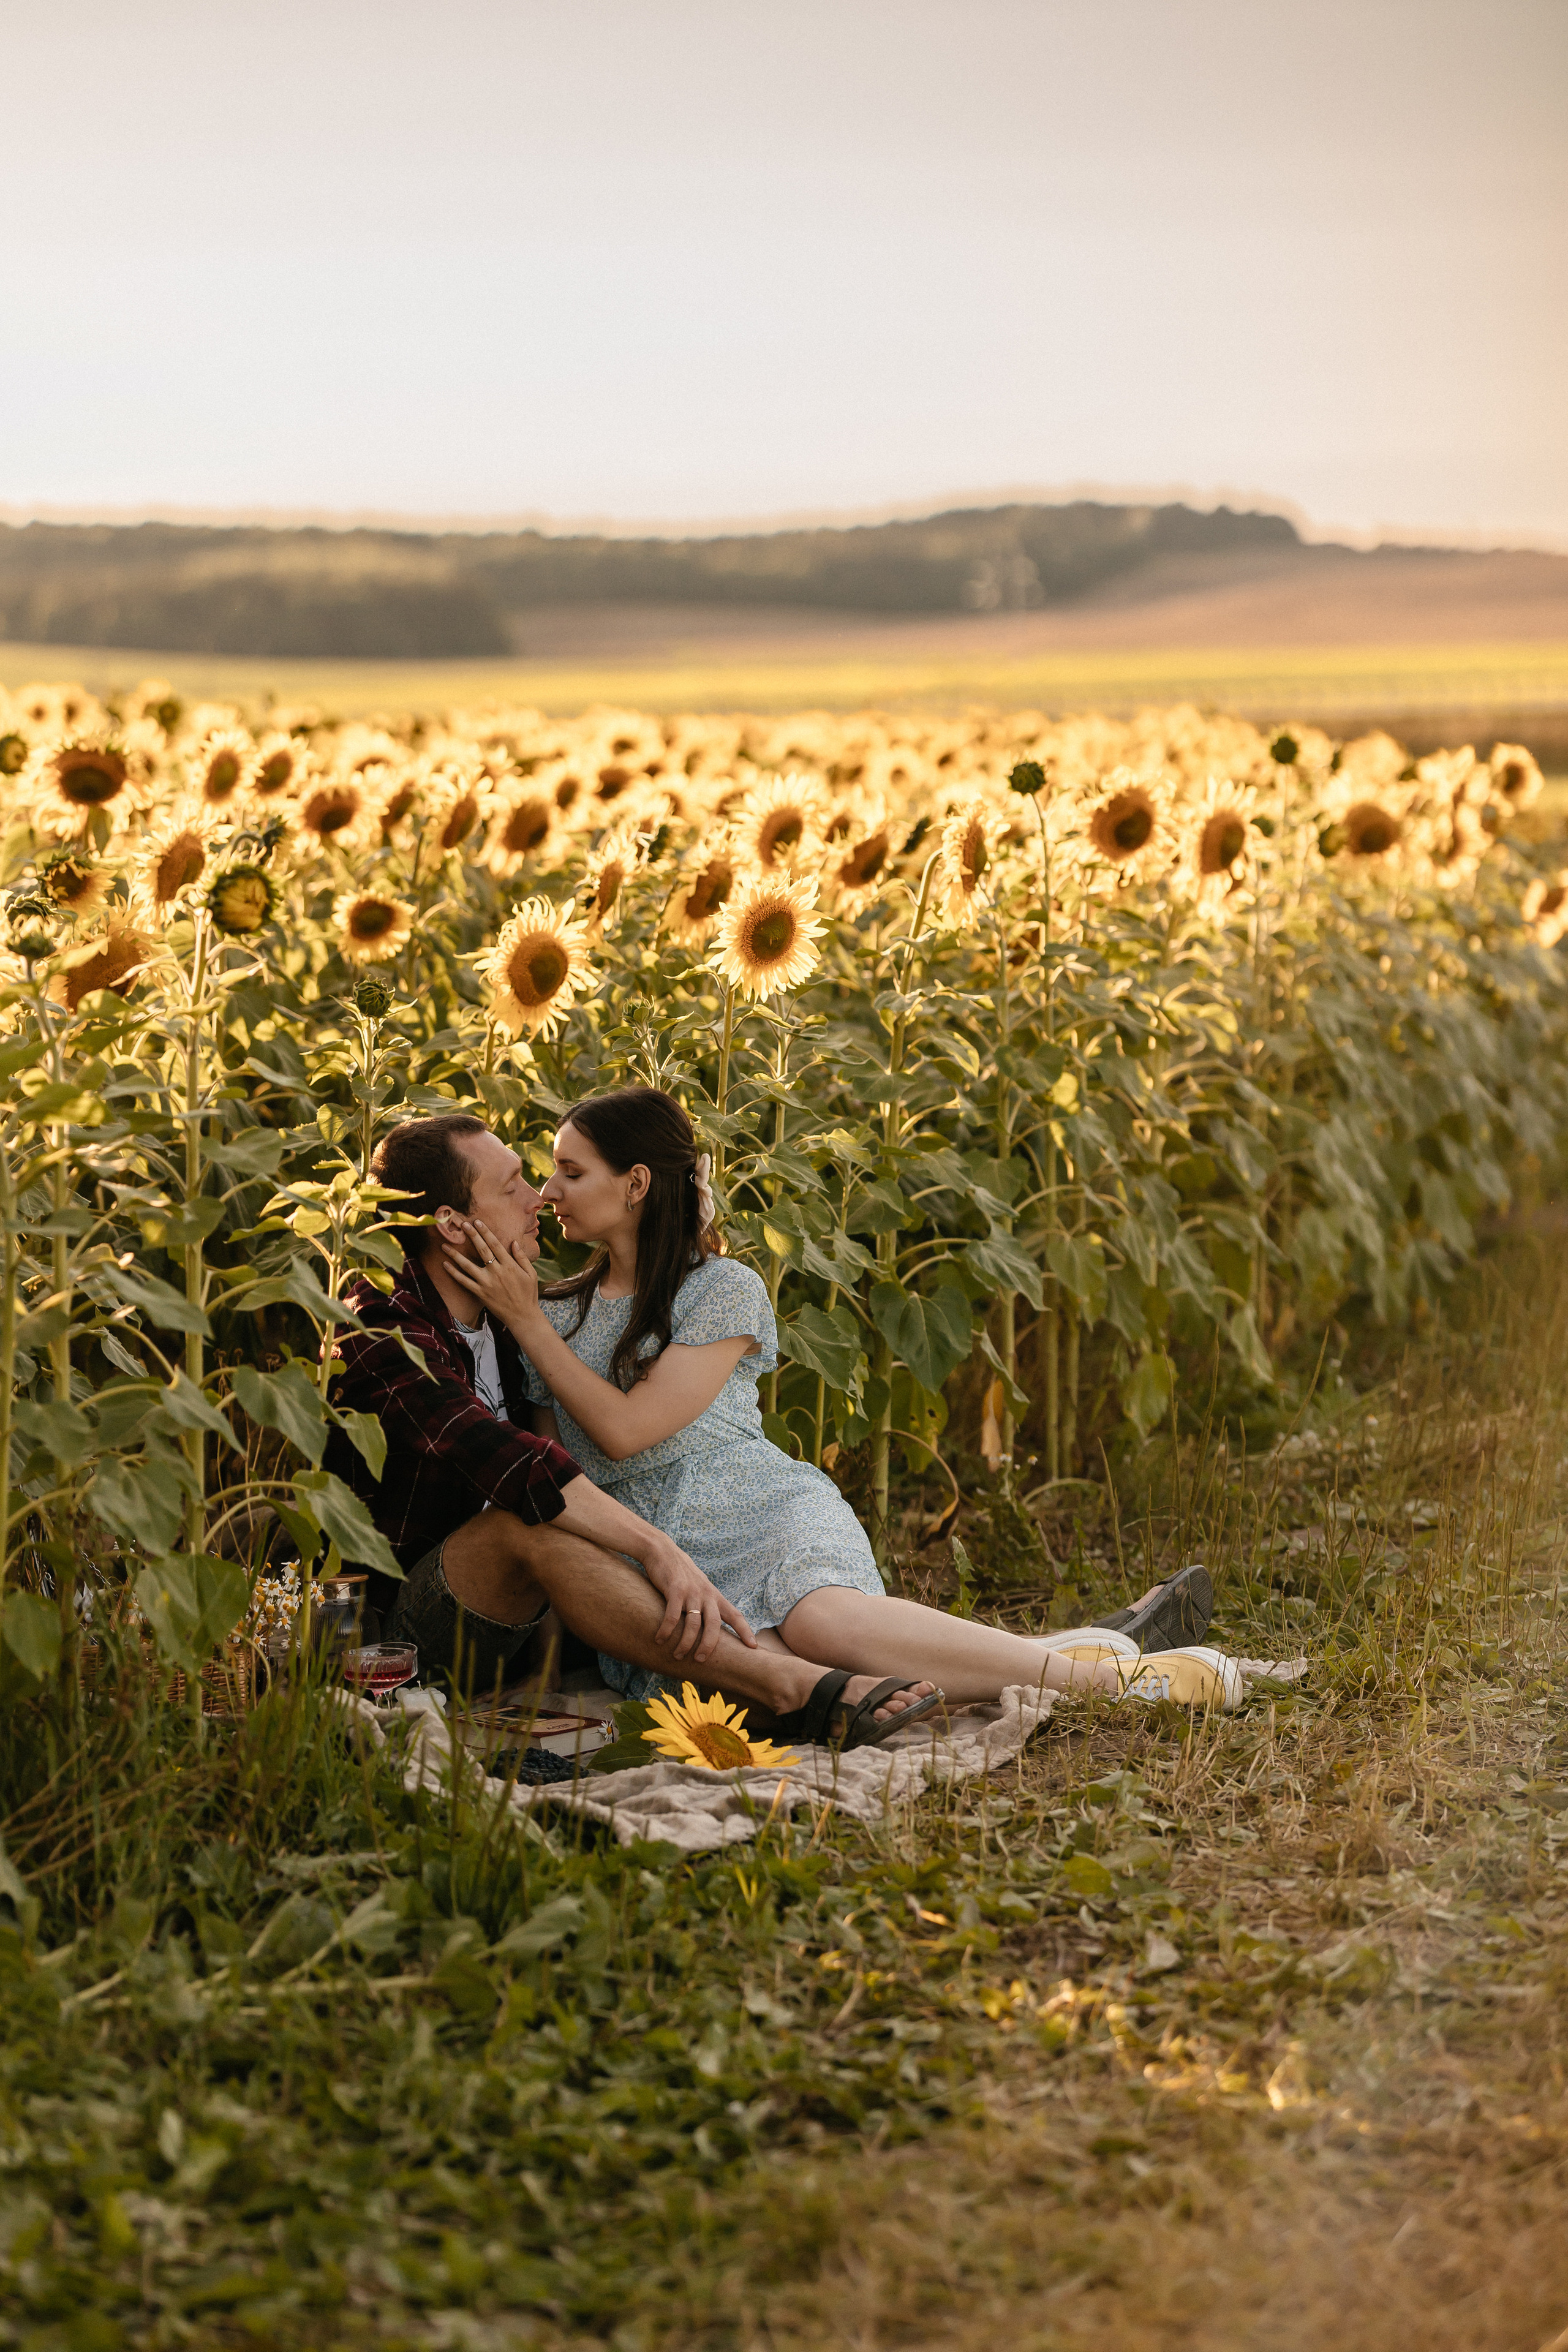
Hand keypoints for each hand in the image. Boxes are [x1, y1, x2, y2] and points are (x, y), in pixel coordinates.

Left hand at [441, 1217, 540, 1331]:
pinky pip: (463, 1282)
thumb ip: (521, 1257)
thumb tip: (514, 1242)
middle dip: (471, 1235)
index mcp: (509, 1265)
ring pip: (467, 1265)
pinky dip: (453, 1273)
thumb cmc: (528, 1294)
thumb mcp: (531, 1274)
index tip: (477, 1222)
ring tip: (444, 1245)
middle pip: (481, 1249)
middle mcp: (496, 1272)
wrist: (523, 1317)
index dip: (485, 1232)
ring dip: (455, 1254)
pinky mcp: (480, 1293)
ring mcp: (486, 1283)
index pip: (495, 1244)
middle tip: (462, 1224)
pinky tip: (445, 1264)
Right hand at [637, 1532, 757, 1663]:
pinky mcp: (674, 1590)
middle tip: (701, 1660)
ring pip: (693, 1624)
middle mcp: (706, 1595)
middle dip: (710, 1645)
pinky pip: (672, 1616)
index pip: (735, 1615)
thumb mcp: (700, 1587)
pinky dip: (666, 1630)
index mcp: (714, 1596)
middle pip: (714, 1624)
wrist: (663, 1551)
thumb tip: (711, 1625)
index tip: (754, 1647)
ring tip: (678, 1655)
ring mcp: (691, 1592)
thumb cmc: (682, 1573)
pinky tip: (659, 1640)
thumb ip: (707, 1603)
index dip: (745, 1630)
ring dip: (685, 1643)